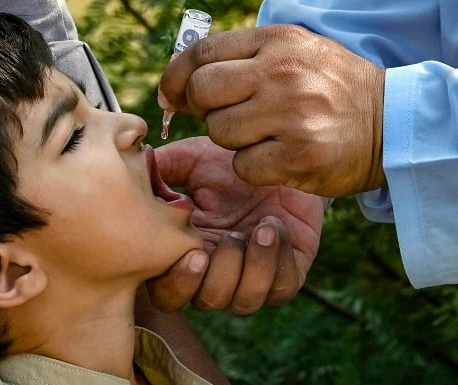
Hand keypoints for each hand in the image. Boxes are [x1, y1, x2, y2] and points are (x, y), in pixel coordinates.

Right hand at [145, 136, 323, 314]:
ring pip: (244, 302)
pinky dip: (279, 259)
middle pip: (207, 301)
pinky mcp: (287, 276)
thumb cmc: (227, 164)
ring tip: (261, 227)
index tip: (195, 253)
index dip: (176, 284)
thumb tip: (135, 174)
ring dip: (253, 266)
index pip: (168, 293)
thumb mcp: (191, 160)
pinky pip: (282, 288)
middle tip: (230, 238)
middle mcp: (215, 276)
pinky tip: (275, 226)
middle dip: (218, 276)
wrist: (281, 158)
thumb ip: (159, 170)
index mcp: (185, 256)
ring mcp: (252, 281)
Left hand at [158, 24, 385, 197]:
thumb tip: (178, 87)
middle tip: (227, 116)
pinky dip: (252, 167)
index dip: (175, 76)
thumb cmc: (329, 90)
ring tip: (264, 135)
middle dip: (203, 109)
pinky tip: (277, 156)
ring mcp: (292, 115)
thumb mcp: (292, 56)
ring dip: (232, 140)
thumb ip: (239, 62)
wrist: (389, 125)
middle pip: (203, 92)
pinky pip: (243, 165)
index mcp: (278, 42)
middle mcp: (283, 73)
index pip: (202, 53)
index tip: (170, 94)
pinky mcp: (299, 155)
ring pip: (219, 132)